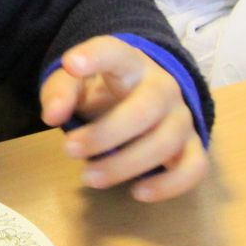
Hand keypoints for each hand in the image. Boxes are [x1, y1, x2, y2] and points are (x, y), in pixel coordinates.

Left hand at [39, 36, 206, 200]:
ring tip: (89, 177)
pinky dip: (169, 184)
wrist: (141, 99)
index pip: (116, 52)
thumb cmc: (105, 91)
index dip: (95, 56)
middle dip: (106, 133)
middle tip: (69, 149)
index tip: (71, 64)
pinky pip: (193, 167)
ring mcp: (182, 117)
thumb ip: (60, 92)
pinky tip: (137, 192)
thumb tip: (52, 116)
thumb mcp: (75, 85)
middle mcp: (163, 87)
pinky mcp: (192, 146)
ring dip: (126, 164)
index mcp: (130, 64)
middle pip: (146, 107)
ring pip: (167, 141)